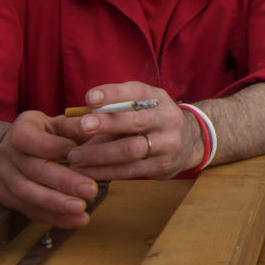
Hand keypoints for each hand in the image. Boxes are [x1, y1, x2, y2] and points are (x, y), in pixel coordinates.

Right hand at [0, 110, 99, 228]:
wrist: (13, 152)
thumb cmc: (44, 135)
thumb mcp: (56, 124)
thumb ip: (74, 127)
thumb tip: (96, 127)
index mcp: (20, 131)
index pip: (31, 139)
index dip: (55, 148)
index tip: (80, 155)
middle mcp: (8, 154)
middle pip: (33, 170)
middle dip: (63, 182)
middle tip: (90, 190)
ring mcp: (5, 178)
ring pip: (28, 194)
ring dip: (57, 204)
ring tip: (82, 209)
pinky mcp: (8, 198)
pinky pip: (31, 211)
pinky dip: (55, 218)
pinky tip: (77, 220)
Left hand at [63, 82, 204, 179]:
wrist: (191, 141)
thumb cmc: (151, 121)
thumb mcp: (141, 106)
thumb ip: (112, 110)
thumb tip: (73, 120)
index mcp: (158, 99)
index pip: (136, 92)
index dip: (113, 94)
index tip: (89, 98)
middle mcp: (166, 119)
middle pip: (135, 121)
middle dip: (107, 123)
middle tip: (81, 127)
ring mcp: (167, 145)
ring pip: (131, 150)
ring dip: (100, 154)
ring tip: (75, 157)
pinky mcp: (162, 167)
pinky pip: (131, 171)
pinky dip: (106, 172)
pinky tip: (87, 172)